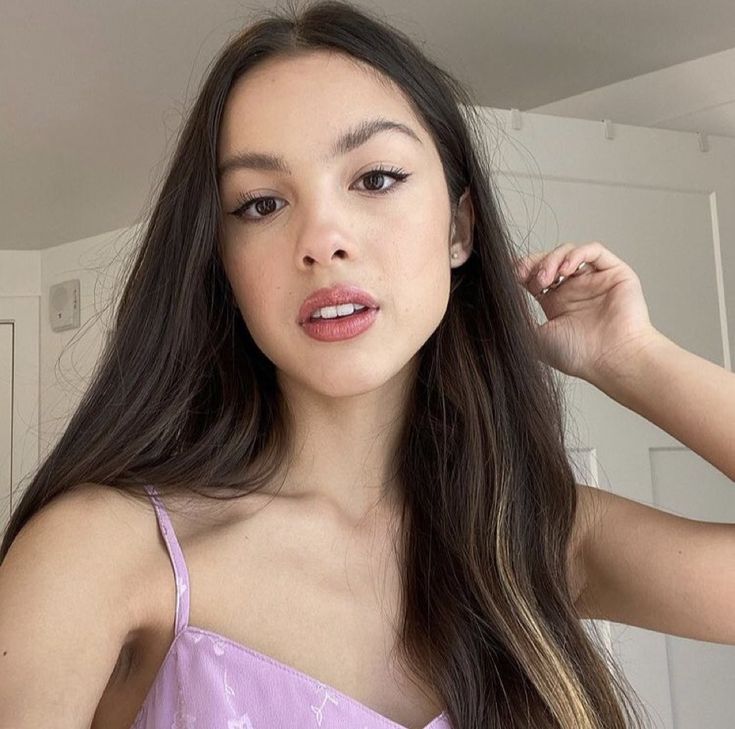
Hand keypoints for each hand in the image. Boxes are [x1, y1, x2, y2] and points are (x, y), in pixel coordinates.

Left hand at [512, 241, 660, 381]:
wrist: (611, 359)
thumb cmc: (576, 355)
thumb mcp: (534, 339)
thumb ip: (515, 322)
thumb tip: (492, 311)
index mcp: (555, 304)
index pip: (533, 275)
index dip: (520, 270)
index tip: (508, 276)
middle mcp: (574, 290)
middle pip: (548, 260)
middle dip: (533, 264)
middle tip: (528, 279)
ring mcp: (593, 280)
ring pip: (567, 252)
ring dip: (551, 260)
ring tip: (546, 279)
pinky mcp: (614, 273)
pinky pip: (593, 251)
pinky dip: (576, 254)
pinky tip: (565, 270)